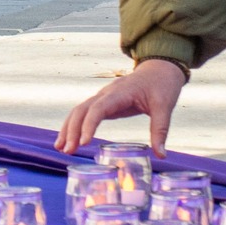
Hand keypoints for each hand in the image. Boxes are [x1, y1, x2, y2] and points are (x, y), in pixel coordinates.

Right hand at [55, 58, 187, 156]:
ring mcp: (103, 97)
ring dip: (68, 128)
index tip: (84, 143)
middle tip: (68, 151)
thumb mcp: (164, 107)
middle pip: (82, 110)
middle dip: (72, 130)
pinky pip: (84, 113)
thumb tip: (161, 155)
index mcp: (120, 93)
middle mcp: (106, 93)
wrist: (159, 69)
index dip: (89, 125)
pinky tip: (69, 140)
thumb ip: (160, 130)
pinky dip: (74, 125)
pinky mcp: (104, 103)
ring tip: (60, 148)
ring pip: (79, 110)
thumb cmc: (162, 85)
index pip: (98, 108)